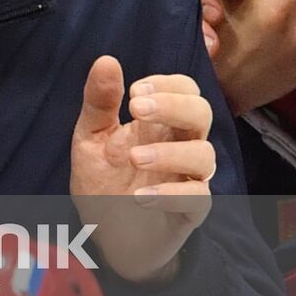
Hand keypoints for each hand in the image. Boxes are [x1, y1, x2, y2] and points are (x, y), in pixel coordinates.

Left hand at [71, 56, 213, 284]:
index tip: (135, 92)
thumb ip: (99, 102)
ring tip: (134, 158)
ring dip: (169, 152)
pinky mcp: (189, 213)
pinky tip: (140, 196)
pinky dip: (170, 195)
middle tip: (136, 109)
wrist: (104, 235)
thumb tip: (107, 60)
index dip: (167, 85)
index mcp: (159, 124)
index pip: (185, 89)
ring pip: (204, 155)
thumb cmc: (104, 180)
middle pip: (201, 113)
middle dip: (173, 106)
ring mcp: (187, 179)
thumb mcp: (91, 137)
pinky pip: (197, 198)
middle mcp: (179, 146)